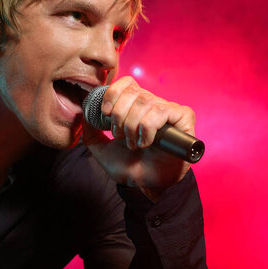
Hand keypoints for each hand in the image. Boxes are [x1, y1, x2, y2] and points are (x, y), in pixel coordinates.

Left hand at [82, 76, 194, 200]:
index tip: (105, 114)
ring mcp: (169, 110)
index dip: (113, 94)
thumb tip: (84, 111)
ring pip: (146, 102)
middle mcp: (153, 104)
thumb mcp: (101, 149)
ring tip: (134, 144)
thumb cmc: (129, 166)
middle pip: (133, 93)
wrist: (145, 185)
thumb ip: (90, 131)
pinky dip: (148, 128)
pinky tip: (147, 143)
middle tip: (120, 137)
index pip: (126, 83)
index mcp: (136, 106)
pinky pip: (162, 111)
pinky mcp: (183, 118)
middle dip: (120, 116)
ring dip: (133, 126)